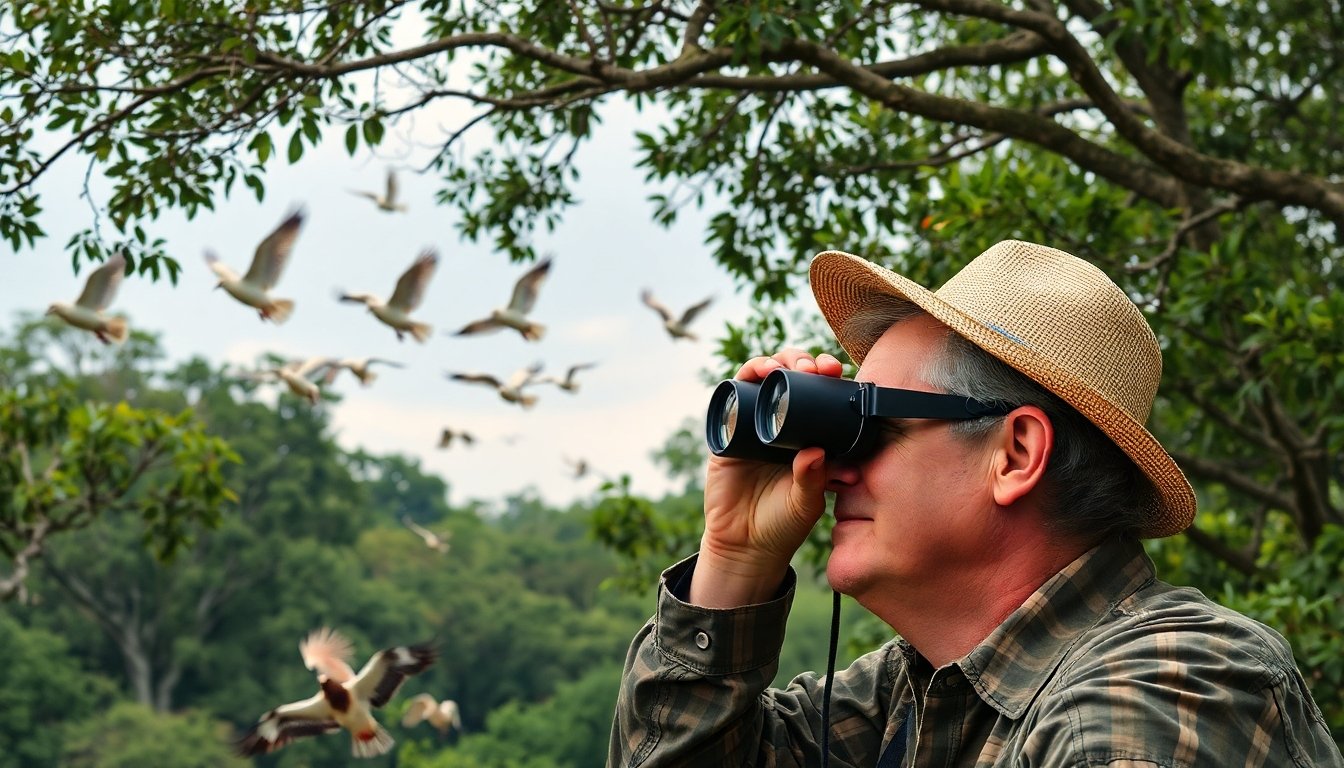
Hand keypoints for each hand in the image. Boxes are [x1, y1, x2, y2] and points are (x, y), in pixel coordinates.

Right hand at [690, 349, 843, 607]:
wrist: (744, 545)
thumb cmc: (783, 524)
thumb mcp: (806, 503)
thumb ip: (813, 480)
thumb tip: (818, 450)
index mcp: (809, 435)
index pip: (821, 394)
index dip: (828, 377)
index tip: (837, 372)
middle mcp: (781, 423)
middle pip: (792, 377)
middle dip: (804, 362)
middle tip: (817, 368)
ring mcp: (753, 423)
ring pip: (762, 379)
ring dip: (774, 363)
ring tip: (785, 367)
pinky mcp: (727, 430)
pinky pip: (733, 395)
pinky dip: (744, 377)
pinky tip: (756, 373)